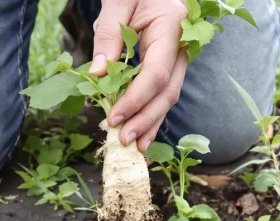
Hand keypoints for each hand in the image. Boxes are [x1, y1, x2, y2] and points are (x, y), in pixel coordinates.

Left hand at [89, 0, 187, 152]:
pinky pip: (163, 93)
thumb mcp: (117, 2)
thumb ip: (108, 36)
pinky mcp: (169, 65)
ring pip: (168, 97)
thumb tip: (98, 75)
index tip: (114, 117)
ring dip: (151, 124)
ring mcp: (178, 56)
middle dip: (145, 120)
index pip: (156, 74)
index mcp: (172, 27)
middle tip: (123, 140)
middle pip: (167, 92)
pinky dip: (152, 114)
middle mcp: (181, 45)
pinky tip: (142, 134)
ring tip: (134, 147)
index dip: (135, 100)